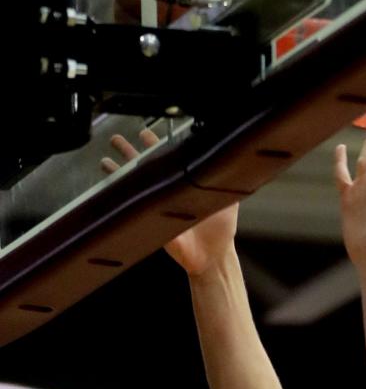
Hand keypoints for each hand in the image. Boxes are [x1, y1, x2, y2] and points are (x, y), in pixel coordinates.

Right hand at [102, 128, 238, 276]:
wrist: (212, 255)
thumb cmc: (220, 230)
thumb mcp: (228, 200)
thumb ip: (228, 181)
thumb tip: (237, 161)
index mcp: (183, 184)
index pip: (166, 159)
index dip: (155, 145)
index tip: (145, 132)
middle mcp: (167, 193)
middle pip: (144, 167)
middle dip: (130, 152)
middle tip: (117, 139)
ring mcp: (156, 206)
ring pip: (134, 184)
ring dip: (119, 170)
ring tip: (106, 158)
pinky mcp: (150, 221)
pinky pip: (130, 207)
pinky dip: (117, 197)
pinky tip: (107, 186)